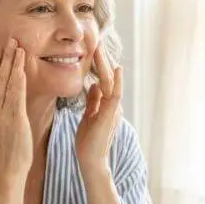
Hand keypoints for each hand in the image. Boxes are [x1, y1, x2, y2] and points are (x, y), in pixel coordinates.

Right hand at [0, 38, 31, 175]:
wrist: (7, 167)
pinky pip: (16, 94)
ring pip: (7, 83)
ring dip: (13, 63)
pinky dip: (19, 79)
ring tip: (18, 47)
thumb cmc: (0, 147)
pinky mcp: (15, 118)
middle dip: (4, 57)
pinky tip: (22, 67)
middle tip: (10, 40)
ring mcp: (3, 113)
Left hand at [76, 48, 122, 172]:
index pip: (103, 80)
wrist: (91, 161)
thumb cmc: (88, 141)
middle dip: (102, 60)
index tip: (93, 50)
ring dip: (106, 65)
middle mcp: (113, 105)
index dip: (99, 65)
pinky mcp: (110, 115)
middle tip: (97, 42)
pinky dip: (116, 82)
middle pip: (108, 78)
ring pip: (111, 82)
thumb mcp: (89, 116)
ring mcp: (113, 110)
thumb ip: (93, 101)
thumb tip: (93, 84)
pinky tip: (116, 69)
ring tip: (100, 49)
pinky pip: (115, 95)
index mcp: (106, 105)